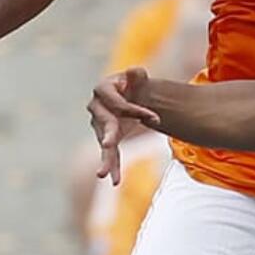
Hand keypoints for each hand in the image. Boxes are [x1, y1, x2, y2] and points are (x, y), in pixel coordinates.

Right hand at [88, 66, 158, 183]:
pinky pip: (111, 155)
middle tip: (108, 143)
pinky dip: (114, 168)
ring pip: (105, 144)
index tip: (156, 119)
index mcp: (103, 90)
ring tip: (103, 174)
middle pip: (106, 123)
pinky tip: (115, 182)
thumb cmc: (134, 85)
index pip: (119, 103)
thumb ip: (137, 75)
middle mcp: (97, 108)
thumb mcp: (137, 78)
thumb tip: (134, 71)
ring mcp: (101, 126)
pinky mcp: (108, 139)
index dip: (136, 110)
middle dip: (109, 134)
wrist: (131, 96)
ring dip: (106, 159)